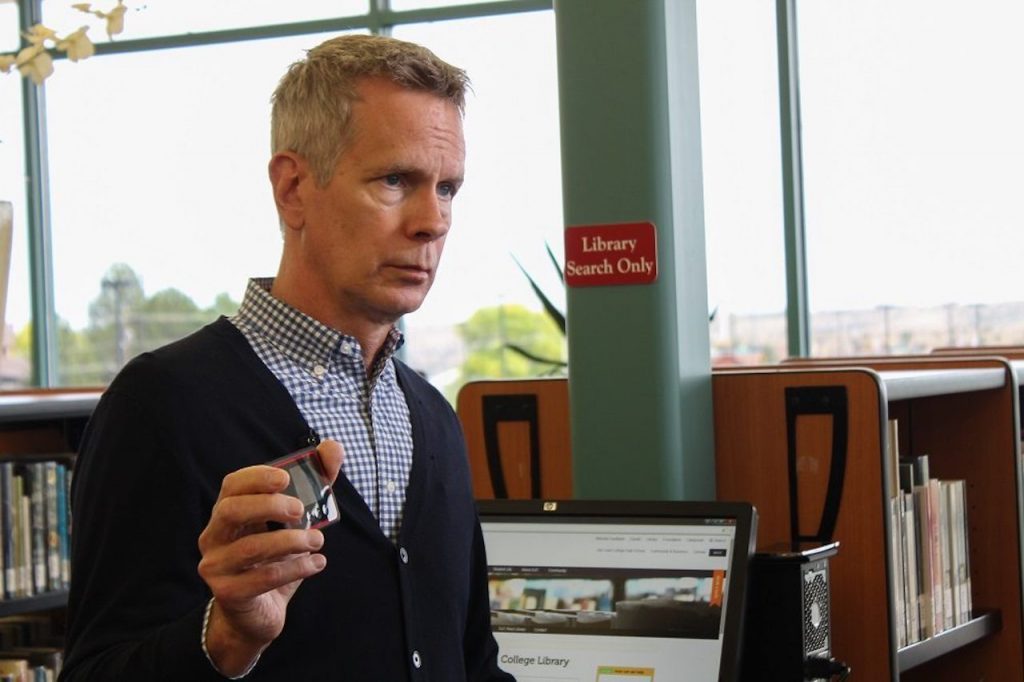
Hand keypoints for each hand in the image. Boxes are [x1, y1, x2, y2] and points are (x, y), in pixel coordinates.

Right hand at [197, 440, 342, 675]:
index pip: (232, 485)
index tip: (286, 477)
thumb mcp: (296, 521)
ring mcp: (217, 567)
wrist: (259, 612)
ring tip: (317, 540)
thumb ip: (316, 483)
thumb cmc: (276, 558)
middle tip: (302, 510)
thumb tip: (333, 447)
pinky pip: (264, 578)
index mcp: (228, 513)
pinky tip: (317, 563)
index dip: (256, 477)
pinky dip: (296, 568)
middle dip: (269, 506)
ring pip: (251, 547)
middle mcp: (214, 537)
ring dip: (291, 541)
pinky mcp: (229, 594)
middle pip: (230, 511)